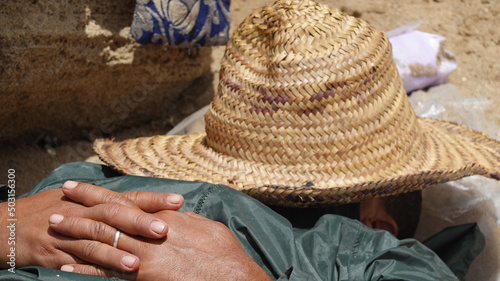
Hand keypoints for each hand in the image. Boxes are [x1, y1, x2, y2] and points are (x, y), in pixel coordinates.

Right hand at [0, 181, 183, 271]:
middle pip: (113, 214)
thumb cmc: (49, 211)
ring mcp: (67, 233)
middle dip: (139, 221)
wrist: (7, 224)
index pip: (128, 196)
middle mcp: (82, 212)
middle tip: (164, 229)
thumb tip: (145, 206)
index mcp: (92, 200)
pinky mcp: (53, 253)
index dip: (153, 198)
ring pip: (94, 240)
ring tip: (137, 262)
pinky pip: (75, 262)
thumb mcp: (79, 202)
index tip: (178, 200)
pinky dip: (90, 269)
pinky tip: (107, 275)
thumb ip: (109, 205)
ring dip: (116, 251)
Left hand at [51, 211, 271, 280]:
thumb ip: (182, 220)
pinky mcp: (143, 275)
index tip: (78, 186)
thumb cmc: (223, 253)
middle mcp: (150, 231)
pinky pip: (107, 271)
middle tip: (57, 202)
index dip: (98, 193)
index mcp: (164, 216)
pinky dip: (86, 267)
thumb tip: (172, 214)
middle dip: (80, 208)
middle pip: (108, 215)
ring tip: (55, 228)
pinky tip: (68, 266)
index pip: (124, 199)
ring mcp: (144, 253)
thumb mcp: (204, 227)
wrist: (232, 277)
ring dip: (77, 233)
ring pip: (103, 238)